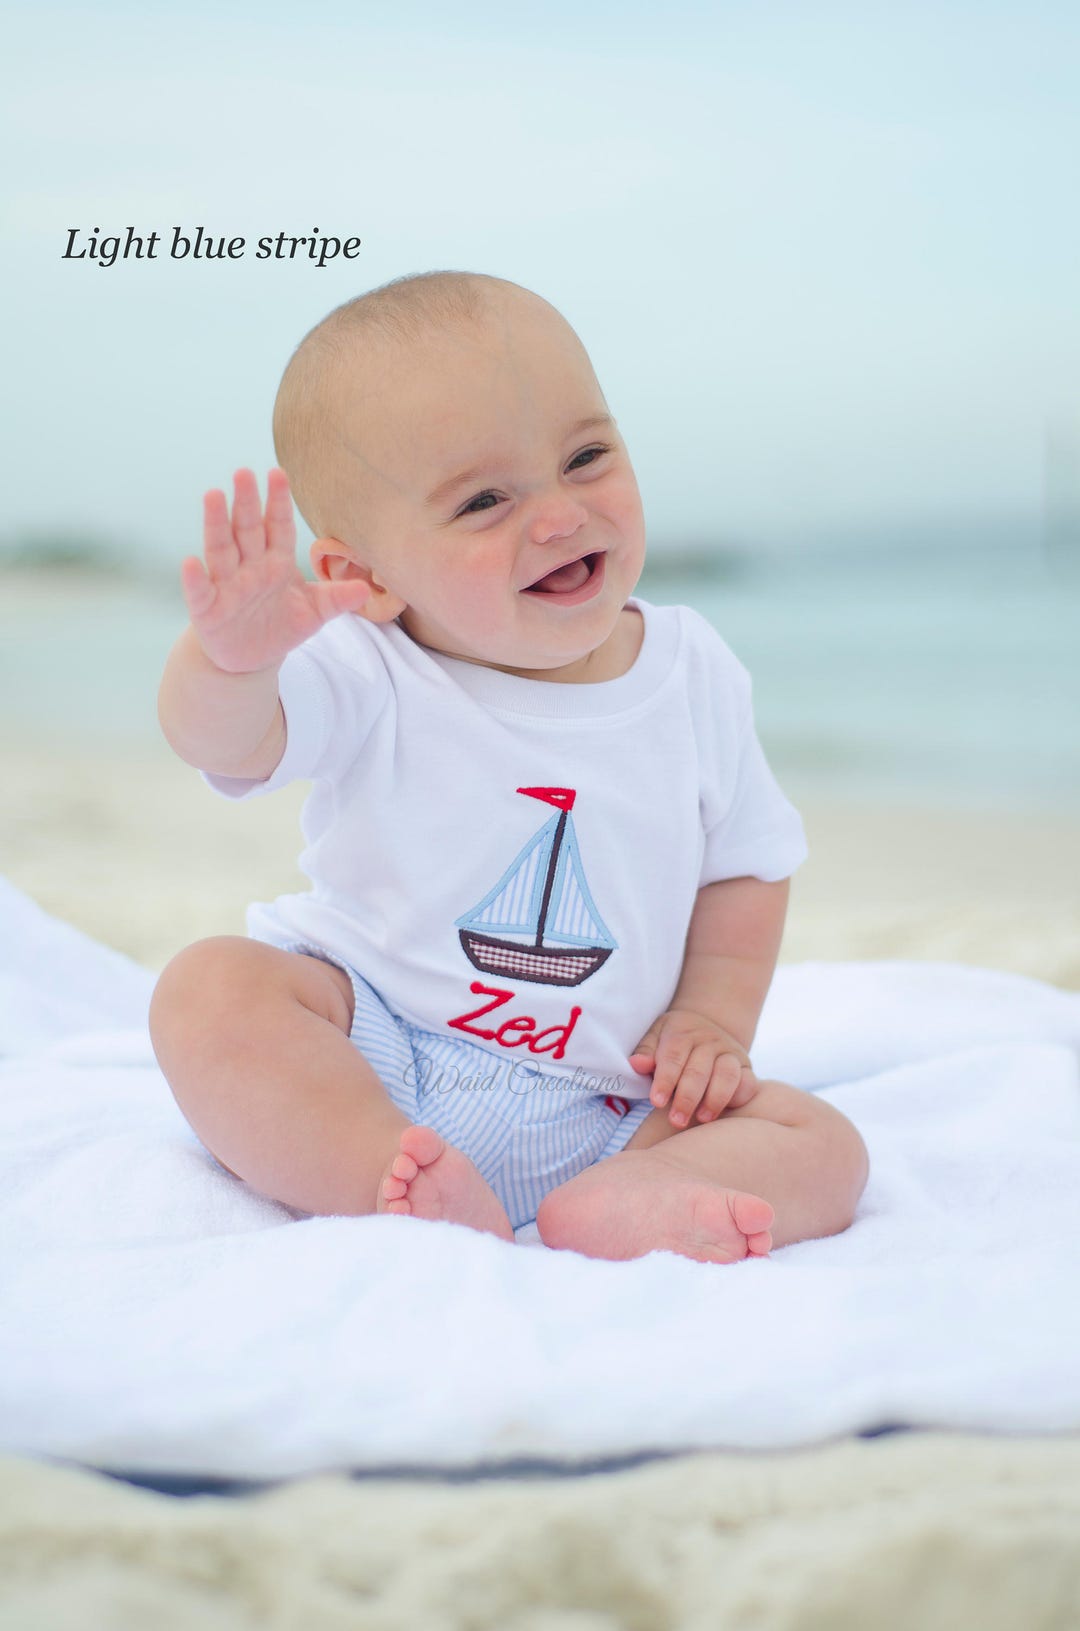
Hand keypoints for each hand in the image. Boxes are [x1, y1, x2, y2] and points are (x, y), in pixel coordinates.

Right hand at [181, 468, 371, 673]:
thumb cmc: (281, 626)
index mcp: (276, 562)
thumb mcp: (314, 613)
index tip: (279, 473)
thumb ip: (337, 598)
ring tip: (213, 495)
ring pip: (220, 550)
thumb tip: (366, 590)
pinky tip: (191, 561)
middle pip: (247, 530)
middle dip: (246, 503)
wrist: (250, 658)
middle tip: (244, 472)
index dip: (278, 502)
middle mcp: (249, 567)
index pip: (278, 527)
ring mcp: (226, 585)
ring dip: (216, 524)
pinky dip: (195, 578)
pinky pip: (200, 591)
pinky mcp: (208, 609)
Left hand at [629, 1008, 758, 1127]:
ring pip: (727, 1075)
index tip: (657, 1101)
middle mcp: (709, 1041)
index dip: (665, 1080)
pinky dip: (738, 1096)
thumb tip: (637, 1064)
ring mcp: (730, 1053)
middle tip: (676, 1120)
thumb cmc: (674, 1038)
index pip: (673, 1057)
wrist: (707, 1024)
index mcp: (683, 1033)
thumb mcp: (656, 1036)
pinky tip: (725, 1111)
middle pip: (699, 1070)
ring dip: (714, 1099)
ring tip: (702, 1119)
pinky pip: (748, 1082)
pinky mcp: (746, 1066)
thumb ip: (646, 1051)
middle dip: (687, 1098)